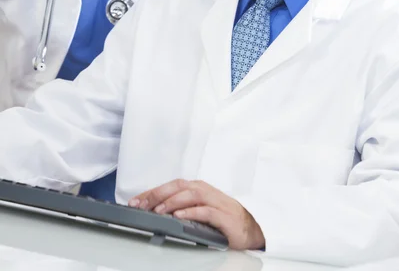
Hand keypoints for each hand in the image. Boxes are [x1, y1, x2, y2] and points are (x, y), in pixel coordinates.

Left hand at [129, 179, 264, 249]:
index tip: (134, 201)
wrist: (251, 227)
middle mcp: (205, 191)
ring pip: (190, 195)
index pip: (171, 186)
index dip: (152, 192)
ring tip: (158, 210)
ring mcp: (215, 201)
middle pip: (178, 186)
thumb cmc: (223, 218)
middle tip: (140, 204)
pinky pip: (205, 211)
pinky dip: (190, 212)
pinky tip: (179, 216)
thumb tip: (155, 210)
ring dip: (172, 201)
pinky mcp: (223, 215)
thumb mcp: (199, 210)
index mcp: (197, 188)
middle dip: (157, 194)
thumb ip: (182, 207)